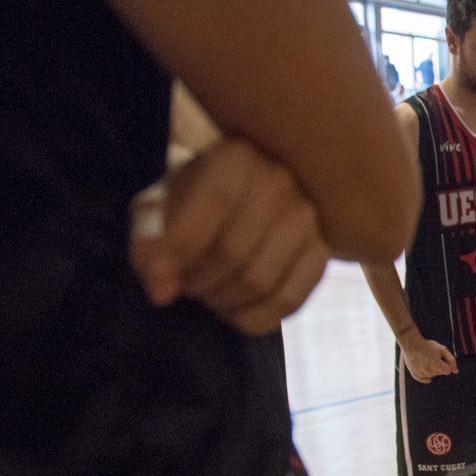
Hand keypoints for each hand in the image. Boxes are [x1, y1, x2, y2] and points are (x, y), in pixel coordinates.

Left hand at [129, 137, 330, 335]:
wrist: (249, 196)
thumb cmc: (196, 199)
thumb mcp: (161, 206)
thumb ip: (150, 240)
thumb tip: (161, 290)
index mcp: (236, 157)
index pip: (213, 205)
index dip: (181, 250)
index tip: (158, 286)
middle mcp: (281, 181)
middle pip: (234, 252)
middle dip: (199, 282)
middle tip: (185, 287)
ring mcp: (309, 218)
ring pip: (261, 282)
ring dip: (224, 301)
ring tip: (208, 295)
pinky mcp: (325, 252)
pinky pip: (290, 300)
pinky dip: (256, 318)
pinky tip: (235, 313)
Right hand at [400, 331, 456, 382]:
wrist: (411, 344)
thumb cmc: (427, 345)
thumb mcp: (442, 349)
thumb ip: (451, 360)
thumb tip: (456, 371)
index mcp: (436, 364)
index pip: (447, 371)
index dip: (446, 364)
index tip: (440, 358)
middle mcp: (429, 371)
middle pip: (440, 373)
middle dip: (439, 366)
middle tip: (432, 357)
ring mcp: (422, 374)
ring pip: (433, 375)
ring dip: (432, 369)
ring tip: (426, 359)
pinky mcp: (416, 375)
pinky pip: (425, 380)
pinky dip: (426, 376)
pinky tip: (425, 368)